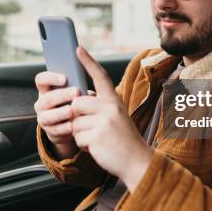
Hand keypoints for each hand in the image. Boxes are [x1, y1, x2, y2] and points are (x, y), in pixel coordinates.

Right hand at [34, 71, 79, 158]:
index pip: (41, 80)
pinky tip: (72, 125)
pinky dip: (64, 128)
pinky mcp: (49, 132)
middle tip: (76, 92)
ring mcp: (43, 118)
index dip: (51, 78)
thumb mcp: (73, 92)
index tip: (65, 78)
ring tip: (71, 110)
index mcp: (45, 90)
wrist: (70, 124)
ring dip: (60, 113)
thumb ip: (75, 85)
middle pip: (47, 98)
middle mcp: (41, 103)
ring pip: (47, 116)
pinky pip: (55, 130)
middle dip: (62, 95)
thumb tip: (82, 81)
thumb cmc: (73, 102)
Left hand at [71, 46, 152, 191]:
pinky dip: (84, 145)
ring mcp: (104, 121)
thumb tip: (75, 101)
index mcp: (114, 100)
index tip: (77, 48)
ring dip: (81, 133)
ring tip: (98, 138)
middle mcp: (110, 107)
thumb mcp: (116, 117)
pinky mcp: (97, 136)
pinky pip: (77, 137)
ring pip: (74, 122)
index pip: (99, 75)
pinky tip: (97, 147)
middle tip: (93, 128)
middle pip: (77, 102)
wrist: (136, 162)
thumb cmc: (123, 139)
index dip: (88, 62)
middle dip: (78, 117)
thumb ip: (99, 107)